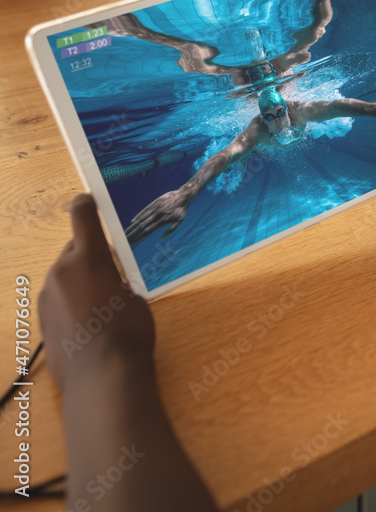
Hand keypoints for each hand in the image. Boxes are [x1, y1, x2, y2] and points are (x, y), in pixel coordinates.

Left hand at [39, 195, 154, 389]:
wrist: (100, 375)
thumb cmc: (128, 331)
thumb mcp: (134, 299)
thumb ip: (118, 283)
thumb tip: (109, 286)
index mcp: (88, 258)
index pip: (82, 217)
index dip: (86, 205)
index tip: (88, 199)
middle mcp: (61, 272)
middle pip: (72, 252)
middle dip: (89, 257)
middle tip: (111, 272)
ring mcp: (47, 297)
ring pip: (64, 278)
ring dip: (79, 283)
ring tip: (102, 306)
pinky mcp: (41, 321)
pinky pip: (58, 302)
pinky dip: (71, 306)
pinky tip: (89, 326)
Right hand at [126, 189, 189, 243]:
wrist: (182, 195)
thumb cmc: (182, 209)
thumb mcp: (180, 220)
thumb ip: (171, 229)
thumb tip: (162, 237)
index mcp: (162, 221)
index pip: (148, 231)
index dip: (140, 236)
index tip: (134, 241)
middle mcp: (156, 215)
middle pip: (142, 226)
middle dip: (133, 233)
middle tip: (126, 239)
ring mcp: (154, 209)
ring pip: (141, 218)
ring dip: (133, 226)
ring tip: (127, 231)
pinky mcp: (154, 204)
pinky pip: (144, 211)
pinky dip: (138, 216)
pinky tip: (132, 221)